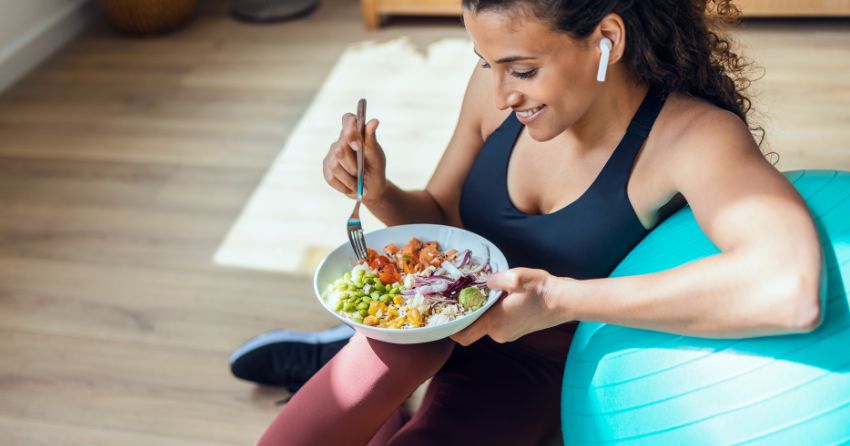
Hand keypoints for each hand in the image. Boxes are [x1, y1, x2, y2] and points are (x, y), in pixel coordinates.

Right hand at [322, 112, 387, 201]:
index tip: (358, 145)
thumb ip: (371, 138)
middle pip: (340, 149)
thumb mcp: (376, 154)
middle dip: (353, 165)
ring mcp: (331, 156)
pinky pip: (332, 178)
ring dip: (350, 179)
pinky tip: (353, 188)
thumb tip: (374, 121)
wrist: (371, 187)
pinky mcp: (326, 170)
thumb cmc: (375, 167)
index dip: (350, 129)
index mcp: (353, 133)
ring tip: (361, 185)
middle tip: (364, 174)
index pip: (347, 120)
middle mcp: (340, 141)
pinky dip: (345, 186)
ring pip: (335, 166)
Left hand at [451, 268, 569, 345]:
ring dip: (484, 311)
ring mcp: (509, 334)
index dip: (451, 329)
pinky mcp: (518, 331)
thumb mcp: (515, 277)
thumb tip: (484, 282)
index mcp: (494, 323)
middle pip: (474, 327)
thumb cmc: (541, 290)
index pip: (463, 336)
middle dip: (469, 313)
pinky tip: (502, 298)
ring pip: (487, 324)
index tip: (446, 315)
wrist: (564, 301)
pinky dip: (495, 313)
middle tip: (466, 294)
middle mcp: (499, 334)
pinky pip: (498, 323)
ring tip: (486, 292)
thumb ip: (493, 280)